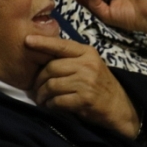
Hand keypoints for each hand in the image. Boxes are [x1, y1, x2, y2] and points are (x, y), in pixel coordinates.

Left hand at [25, 35, 139, 137]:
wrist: (120, 106)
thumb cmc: (99, 85)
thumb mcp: (89, 65)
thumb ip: (70, 59)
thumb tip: (40, 58)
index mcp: (87, 53)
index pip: (61, 45)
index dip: (42, 43)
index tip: (27, 40)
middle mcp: (87, 64)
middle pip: (51, 67)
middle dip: (38, 80)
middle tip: (35, 89)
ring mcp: (87, 82)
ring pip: (52, 85)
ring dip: (42, 95)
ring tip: (41, 99)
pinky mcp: (85, 99)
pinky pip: (58, 100)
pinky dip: (50, 105)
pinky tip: (51, 106)